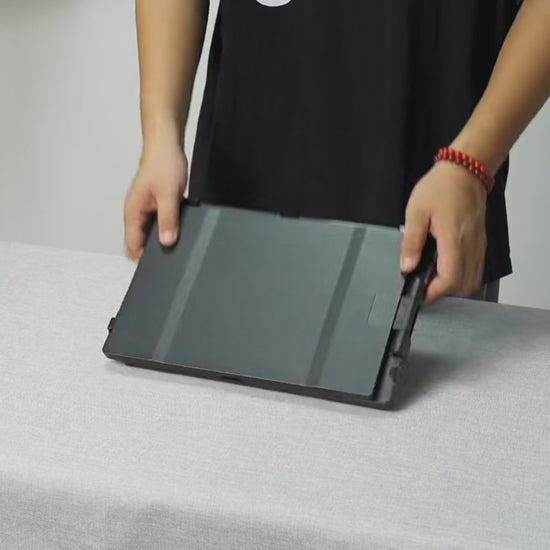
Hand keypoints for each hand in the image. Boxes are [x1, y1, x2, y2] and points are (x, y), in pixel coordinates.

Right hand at [124, 137, 186, 260]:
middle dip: (151, 254)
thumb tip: (167, 242)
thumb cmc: (163, 164)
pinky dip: (165, 231)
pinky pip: (157, 225)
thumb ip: (168, 220)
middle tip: (169, 260)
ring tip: (174, 246)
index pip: (133, 246)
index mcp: (133, 213)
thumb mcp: (169, 195)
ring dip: (159, 241)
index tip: (158, 268)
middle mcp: (136, 214)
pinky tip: (176, 232)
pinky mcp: (155, 206)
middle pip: (139, 243)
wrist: (167, 146)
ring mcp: (145, 210)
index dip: (143, 260)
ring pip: (149, 235)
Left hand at [400, 161, 487, 303]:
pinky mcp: (480, 241)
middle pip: (465, 283)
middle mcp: (470, 244)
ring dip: (455, 283)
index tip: (422, 294)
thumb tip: (407, 266)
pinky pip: (476, 266)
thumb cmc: (440, 187)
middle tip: (426, 286)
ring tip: (434, 277)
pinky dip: (463, 273)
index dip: (436, 291)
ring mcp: (478, 243)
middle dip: (445, 290)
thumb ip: (411, 242)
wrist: (465, 170)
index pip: (450, 277)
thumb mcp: (416, 212)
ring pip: (473, 277)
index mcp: (453, 238)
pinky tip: (447, 266)